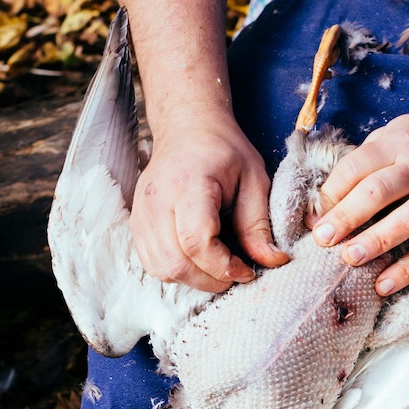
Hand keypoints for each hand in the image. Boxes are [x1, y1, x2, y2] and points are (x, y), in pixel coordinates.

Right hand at [131, 116, 288, 292]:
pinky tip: (198, 261)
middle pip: (175, 262)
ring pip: (161, 269)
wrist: (188, 128)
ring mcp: (142, 213)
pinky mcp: (137, 223)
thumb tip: (272, 260)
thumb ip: (259, 223)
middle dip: (210, 280)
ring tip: (218, 267)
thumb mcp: (254, 179)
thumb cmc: (224, 151)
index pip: (196, 241)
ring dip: (193, 279)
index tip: (246, 269)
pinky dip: (177, 272)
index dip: (223, 266)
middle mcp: (157, 200)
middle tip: (234, 273)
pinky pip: (152, 263)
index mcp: (188, 184)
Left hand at [309, 108, 408, 294]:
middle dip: (346, 218)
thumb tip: (331, 195)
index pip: (357, 167)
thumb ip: (371, 156)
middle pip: (377, 192)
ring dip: (375, 242)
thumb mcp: (404, 131)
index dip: (332, 193)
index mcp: (401, 142)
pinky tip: (385, 284)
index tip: (316, 217)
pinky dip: (408, 269)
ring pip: (406, 221)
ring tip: (350, 259)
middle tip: (323, 240)